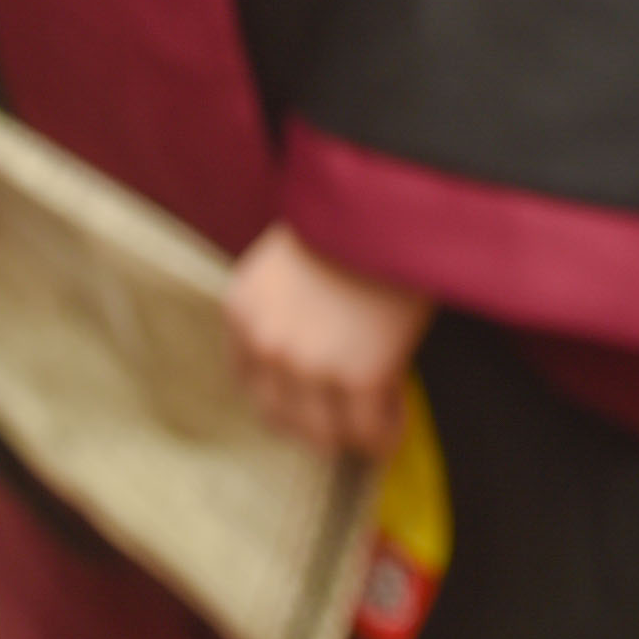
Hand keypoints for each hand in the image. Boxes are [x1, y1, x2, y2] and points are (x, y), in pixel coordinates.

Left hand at [222, 226, 432, 459]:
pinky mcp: (358, 377)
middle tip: (342, 419)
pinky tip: (397, 420)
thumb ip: (280, 314)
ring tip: (374, 422)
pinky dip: (384, 435)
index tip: (309, 400)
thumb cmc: (347, 222)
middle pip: (278, 418)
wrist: (390, 202)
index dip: (284, 395)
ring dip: (348, 435)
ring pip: (322, 435)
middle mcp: (265, 344)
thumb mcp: (285, 264)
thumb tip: (306, 359)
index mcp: (240, 310)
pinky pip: (368, 431)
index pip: (249, 381)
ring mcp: (309, 365)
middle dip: (312, 424)